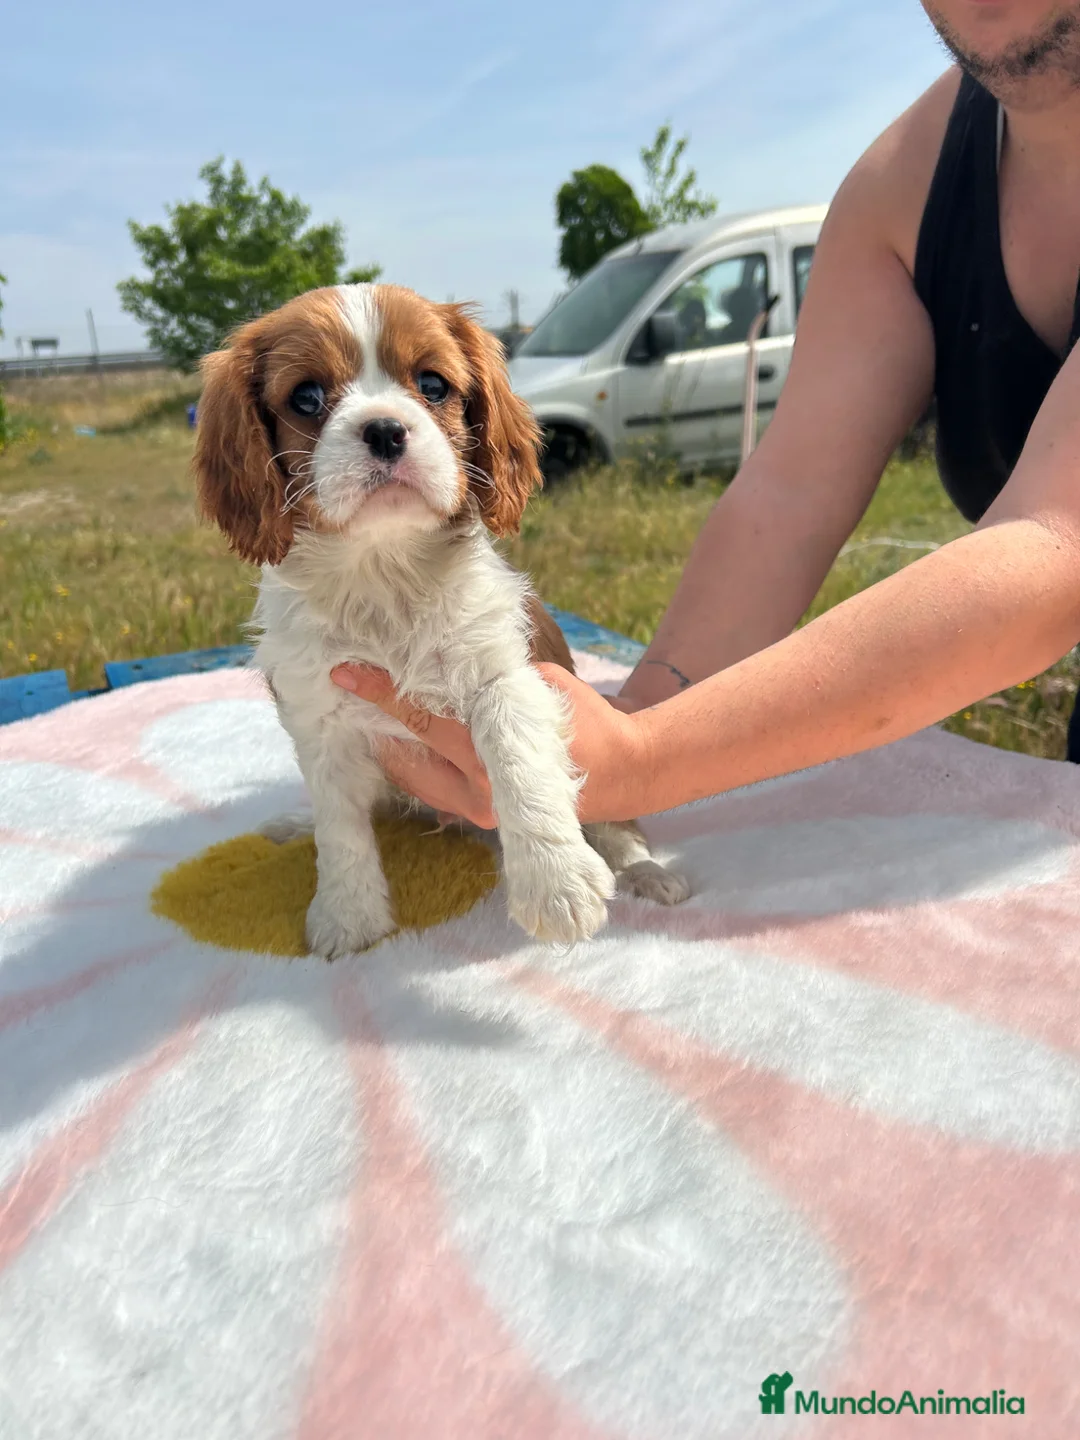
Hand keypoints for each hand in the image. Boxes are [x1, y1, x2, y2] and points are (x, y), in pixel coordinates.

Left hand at [330, 663, 650, 825]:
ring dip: (384, 742)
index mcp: (498, 754)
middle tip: (343, 684)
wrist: (621, 772)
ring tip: (358, 708)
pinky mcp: (475, 819)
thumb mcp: (540, 683)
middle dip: (372, 716)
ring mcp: (476, 811)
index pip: (424, 718)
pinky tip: (392, 735)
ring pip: (408, 775)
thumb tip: (443, 647)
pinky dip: (407, 761)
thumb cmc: (583, 718)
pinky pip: (426, 788)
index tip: (345, 670)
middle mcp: (481, 790)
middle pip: (407, 749)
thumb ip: (492, 673)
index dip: (381, 691)